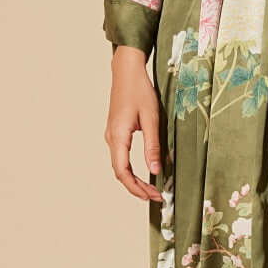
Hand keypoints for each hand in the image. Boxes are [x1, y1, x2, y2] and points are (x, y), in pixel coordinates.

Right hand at [105, 46, 162, 201]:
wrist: (126, 71)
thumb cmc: (140, 91)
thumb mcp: (151, 118)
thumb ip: (152, 145)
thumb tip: (155, 171)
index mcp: (118, 136)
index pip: (123, 171)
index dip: (136, 187)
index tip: (152, 196)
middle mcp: (111, 138)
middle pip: (120, 172)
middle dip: (137, 187)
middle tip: (156, 196)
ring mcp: (112, 135)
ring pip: (120, 166)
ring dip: (135, 180)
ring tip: (152, 189)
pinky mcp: (116, 132)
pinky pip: (121, 157)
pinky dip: (132, 169)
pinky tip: (144, 173)